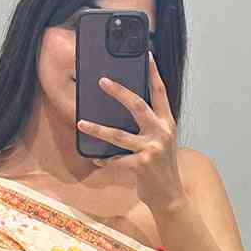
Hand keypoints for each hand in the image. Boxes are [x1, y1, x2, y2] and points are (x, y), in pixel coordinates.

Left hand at [75, 49, 184, 213]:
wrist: (170, 196)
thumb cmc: (162, 168)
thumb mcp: (161, 142)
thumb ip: (150, 126)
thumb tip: (128, 111)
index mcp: (167, 123)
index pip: (160, 92)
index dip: (153, 73)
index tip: (146, 54)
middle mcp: (161, 132)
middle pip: (137, 105)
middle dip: (118, 91)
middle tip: (101, 81)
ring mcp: (151, 149)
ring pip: (119, 135)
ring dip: (97, 129)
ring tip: (81, 123)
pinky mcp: (141, 166)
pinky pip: (116, 160)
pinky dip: (104, 160)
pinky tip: (95, 158)